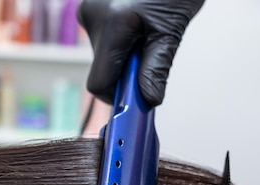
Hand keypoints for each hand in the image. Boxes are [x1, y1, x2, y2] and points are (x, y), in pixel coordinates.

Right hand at [78, 0, 204, 105]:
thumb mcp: (171, 28)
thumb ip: (156, 68)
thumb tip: (148, 100)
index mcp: (112, 24)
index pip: (99, 83)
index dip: (117, 96)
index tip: (136, 97)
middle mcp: (92, 16)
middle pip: (101, 68)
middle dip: (124, 71)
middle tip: (149, 54)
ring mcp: (88, 9)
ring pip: (102, 53)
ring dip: (123, 53)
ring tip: (146, 30)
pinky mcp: (90, 5)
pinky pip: (102, 36)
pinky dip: (120, 39)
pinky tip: (136, 22)